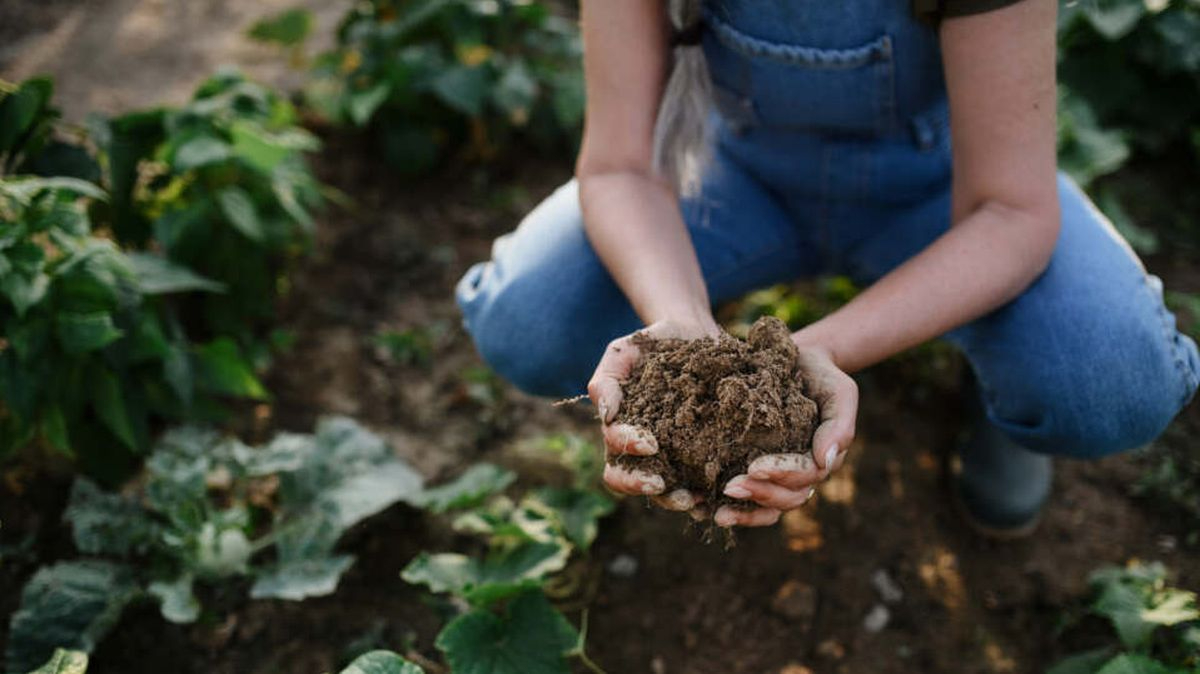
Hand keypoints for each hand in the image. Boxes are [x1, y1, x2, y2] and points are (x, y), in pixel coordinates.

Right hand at [587, 317, 720, 513]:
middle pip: (633, 483)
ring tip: (696, 499)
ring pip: (667, 492)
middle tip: (662, 485)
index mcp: (622, 433)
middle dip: (644, 487)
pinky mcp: (705, 454)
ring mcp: (675, 456)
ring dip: (677, 499)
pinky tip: (722, 493)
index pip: (615, 455)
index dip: (628, 453)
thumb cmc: (653, 344)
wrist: (695, 333)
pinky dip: (710, 494)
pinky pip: (703, 482)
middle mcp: (645, 452)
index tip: (649, 443)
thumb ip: (607, 381)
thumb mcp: (624, 352)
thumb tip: (606, 416)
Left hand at [713, 343, 857, 527]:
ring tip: (716, 513)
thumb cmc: (821, 376)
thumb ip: (839, 425)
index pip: (805, 476)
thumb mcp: (839, 392)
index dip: (781, 475)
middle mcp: (799, 474)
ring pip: (767, 507)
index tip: (754, 467)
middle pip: (785, 498)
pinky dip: (728, 507)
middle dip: (759, 495)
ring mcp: (777, 475)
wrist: (798, 361)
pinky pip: (746, 499)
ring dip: (743, 512)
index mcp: (820, 459)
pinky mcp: (752, 468)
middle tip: (730, 487)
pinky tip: (700, 509)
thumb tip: (825, 461)